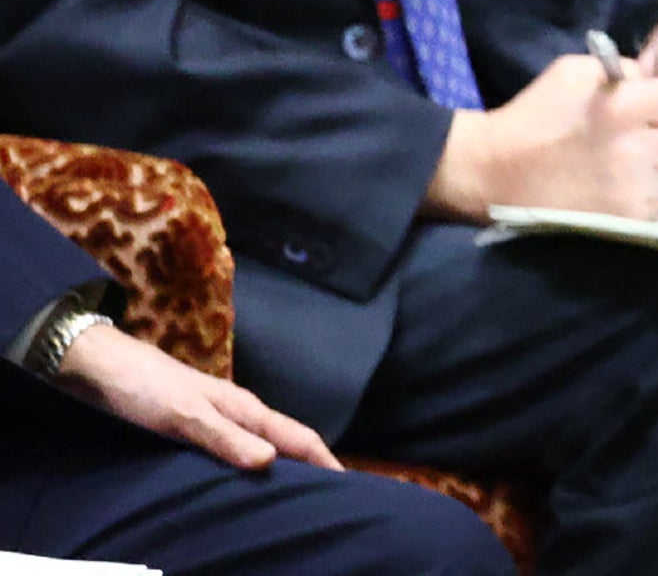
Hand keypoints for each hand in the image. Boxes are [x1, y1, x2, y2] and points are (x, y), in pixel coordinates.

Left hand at [54, 317, 342, 470]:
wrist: (104, 367)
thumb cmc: (146, 389)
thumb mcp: (185, 416)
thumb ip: (225, 438)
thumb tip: (271, 461)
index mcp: (245, 408)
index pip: (298, 436)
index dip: (325, 459)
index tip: (348, 484)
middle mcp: (239, 412)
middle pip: (286, 441)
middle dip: (311, 464)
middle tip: (330, 495)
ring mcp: (219, 418)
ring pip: (263, 445)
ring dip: (283, 466)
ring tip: (294, 493)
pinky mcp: (197, 427)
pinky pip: (238, 450)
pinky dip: (252, 466)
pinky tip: (244, 481)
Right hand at [424, 54, 657, 222]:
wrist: (493, 171)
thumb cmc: (537, 113)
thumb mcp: (580, 72)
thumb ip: (628, 72)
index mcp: (623, 107)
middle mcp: (633, 150)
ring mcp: (630, 189)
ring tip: (638, 152)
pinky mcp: (623, 216)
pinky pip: (657, 196)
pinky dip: (649, 185)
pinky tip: (623, 176)